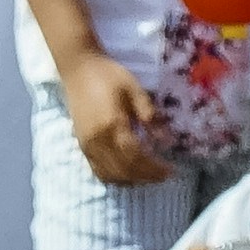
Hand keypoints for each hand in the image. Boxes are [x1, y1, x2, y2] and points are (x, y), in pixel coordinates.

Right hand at [61, 52, 169, 188]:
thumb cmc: (108, 75)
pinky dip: (115, 178)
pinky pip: (99, 171)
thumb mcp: (134, 89)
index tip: (170, 170)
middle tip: (163, 176)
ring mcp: (88, 145)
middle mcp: (98, 140)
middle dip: (146, 177)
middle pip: (125, 170)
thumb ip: (149, 115)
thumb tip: (166, 140)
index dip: (154, 168)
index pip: (136, 156)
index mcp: (113, 124)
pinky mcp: (82, 146)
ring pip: (111, 175)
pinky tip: (128, 174)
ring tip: (149, 176)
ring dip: (132, 180)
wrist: (78, 68)